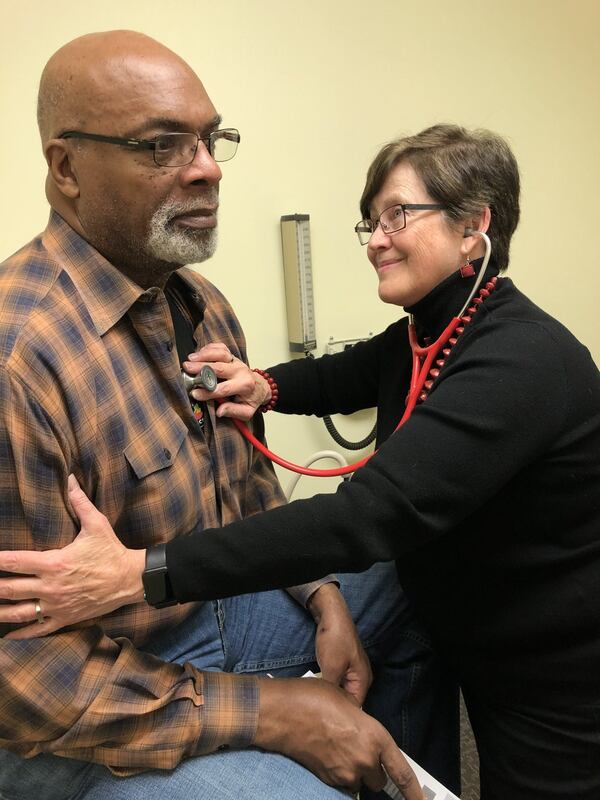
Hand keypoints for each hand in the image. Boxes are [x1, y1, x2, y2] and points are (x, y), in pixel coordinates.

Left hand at [0, 475, 144, 637]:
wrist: (130, 579)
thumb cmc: (111, 551)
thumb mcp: (97, 524)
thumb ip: (80, 502)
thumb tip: (70, 479)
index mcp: (54, 562)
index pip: (15, 561)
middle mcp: (51, 586)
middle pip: (10, 588)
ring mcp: (57, 605)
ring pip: (19, 612)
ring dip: (0, 610)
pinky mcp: (65, 617)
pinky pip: (38, 629)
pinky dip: (20, 634)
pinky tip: (6, 636)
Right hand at [183, 342, 270, 420]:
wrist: (260, 386)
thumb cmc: (250, 399)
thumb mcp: (246, 411)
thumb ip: (233, 411)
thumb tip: (219, 411)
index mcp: (244, 385)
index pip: (223, 389)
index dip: (207, 392)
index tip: (194, 393)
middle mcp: (241, 371)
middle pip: (219, 368)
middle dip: (201, 368)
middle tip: (187, 369)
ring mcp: (236, 361)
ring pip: (220, 354)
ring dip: (204, 355)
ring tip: (190, 359)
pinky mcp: (232, 355)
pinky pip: (221, 348)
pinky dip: (209, 348)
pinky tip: (199, 353)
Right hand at [255, 677, 423, 797]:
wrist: (284, 714)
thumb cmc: (315, 699)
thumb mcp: (347, 701)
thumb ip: (363, 722)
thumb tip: (363, 731)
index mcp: (374, 736)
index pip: (401, 771)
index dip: (414, 792)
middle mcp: (364, 759)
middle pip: (379, 779)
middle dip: (372, 768)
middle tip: (357, 747)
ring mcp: (346, 773)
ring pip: (359, 782)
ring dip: (355, 771)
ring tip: (338, 748)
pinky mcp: (329, 780)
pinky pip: (342, 782)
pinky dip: (339, 772)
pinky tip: (327, 753)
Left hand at [307, 583, 371, 705]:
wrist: (331, 616)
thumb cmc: (334, 641)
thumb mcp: (332, 668)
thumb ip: (333, 691)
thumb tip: (328, 709)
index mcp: (363, 681)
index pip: (356, 708)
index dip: (342, 716)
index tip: (326, 722)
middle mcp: (361, 678)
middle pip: (350, 700)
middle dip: (336, 706)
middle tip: (318, 716)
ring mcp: (352, 671)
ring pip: (342, 691)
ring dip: (331, 695)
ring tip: (317, 705)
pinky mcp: (343, 665)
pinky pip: (338, 682)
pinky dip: (329, 686)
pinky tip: (318, 691)